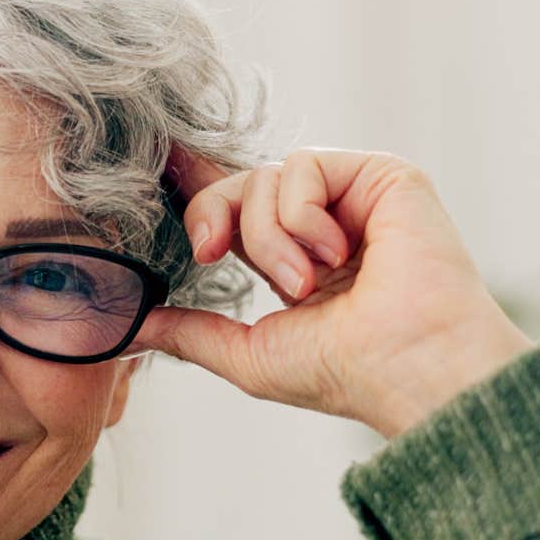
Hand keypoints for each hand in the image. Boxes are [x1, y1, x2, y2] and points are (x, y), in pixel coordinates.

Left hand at [128, 146, 532, 438]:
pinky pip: (303, 165)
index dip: (196, 194)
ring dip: (268, 238)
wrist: (409, 369)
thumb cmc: (344, 374)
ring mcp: (355, 198)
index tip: (150, 181)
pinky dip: (301, 216)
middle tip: (213, 256)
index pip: (235, 210)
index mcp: (296, 260)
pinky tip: (336, 256)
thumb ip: (190, 333)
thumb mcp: (248, 355)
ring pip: (266, 177)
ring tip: (308, 286)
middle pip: (239, 184)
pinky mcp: (383, 175)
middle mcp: (326, 224)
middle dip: (213, 218)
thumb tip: (130, 324)